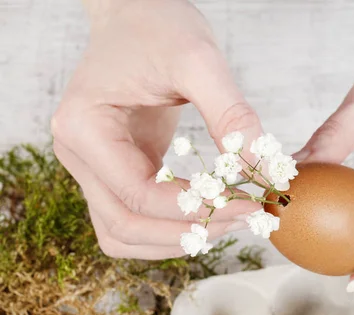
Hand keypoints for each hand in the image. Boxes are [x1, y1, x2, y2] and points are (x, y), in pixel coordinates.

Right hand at [52, 0, 261, 259]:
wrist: (137, 15)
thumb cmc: (158, 27)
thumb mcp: (198, 60)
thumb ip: (230, 113)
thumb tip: (261, 167)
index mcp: (84, 128)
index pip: (139, 195)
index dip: (195, 209)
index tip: (246, 204)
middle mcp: (78, 155)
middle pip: (125, 226)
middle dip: (187, 232)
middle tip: (241, 219)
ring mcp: (92, 167)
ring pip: (123, 234)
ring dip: (174, 240)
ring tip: (226, 223)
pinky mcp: (113, 170)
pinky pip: (133, 219)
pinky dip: (166, 229)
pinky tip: (205, 215)